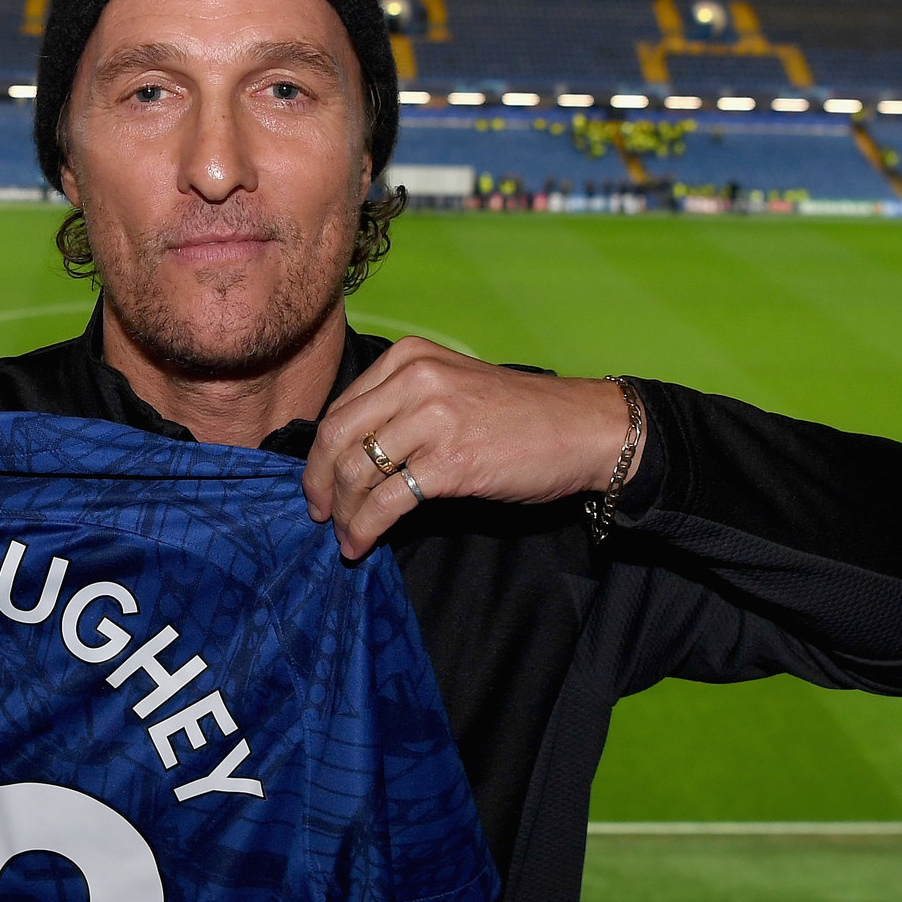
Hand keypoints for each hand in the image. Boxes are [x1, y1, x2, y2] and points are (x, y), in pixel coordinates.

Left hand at [303, 341, 629, 558]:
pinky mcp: (450, 461)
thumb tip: (351, 456)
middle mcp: (415, 379)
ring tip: (344, 537)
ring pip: (356, 472)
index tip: (318, 485)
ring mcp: (433, 419)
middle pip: (336, 438)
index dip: (319, 455)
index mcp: (409, 357)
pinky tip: (362, 545)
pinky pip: (386, 501)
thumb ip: (402, 407)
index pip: (341, 409)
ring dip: (343, 514)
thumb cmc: (520, 415)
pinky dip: (365, 528)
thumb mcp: (452, 387)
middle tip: (318, 514)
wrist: (583, 429)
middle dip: (318, 484)